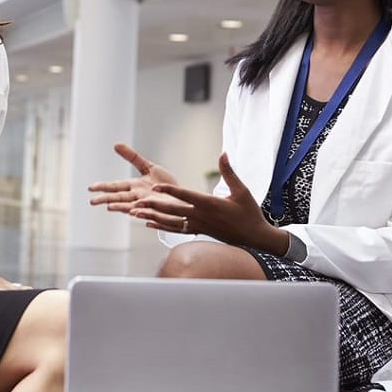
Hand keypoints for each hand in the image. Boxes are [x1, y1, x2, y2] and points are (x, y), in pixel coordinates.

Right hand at [88, 143, 182, 212]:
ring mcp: (148, 205)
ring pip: (131, 207)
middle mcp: (138, 197)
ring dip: (121, 208)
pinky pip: (149, 212)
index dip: (103, 187)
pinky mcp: (159, 211)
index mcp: (134, 187)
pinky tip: (134, 212)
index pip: (115, 187)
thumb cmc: (165, 185)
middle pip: (119, 198)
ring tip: (110, 208)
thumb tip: (116, 144)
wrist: (183, 197)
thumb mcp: (148, 167)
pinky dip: (142, 212)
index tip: (91, 188)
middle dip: (106, 199)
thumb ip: (132, 157)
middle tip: (92, 202)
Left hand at [130, 153, 286, 253]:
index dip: (169, 191)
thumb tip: (223, 154)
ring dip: (153, 217)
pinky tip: (150, 223)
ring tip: (136, 213)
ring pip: (171, 222)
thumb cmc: (250, 213)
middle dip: (154, 206)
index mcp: (210, 204)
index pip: (185, 196)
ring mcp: (199, 226)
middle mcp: (201, 217)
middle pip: (173, 210)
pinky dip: (162, 226)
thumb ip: (229, 172)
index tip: (154, 187)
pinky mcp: (199, 231)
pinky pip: (177, 230)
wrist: (255, 238)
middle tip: (137, 203)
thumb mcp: (242, 190)